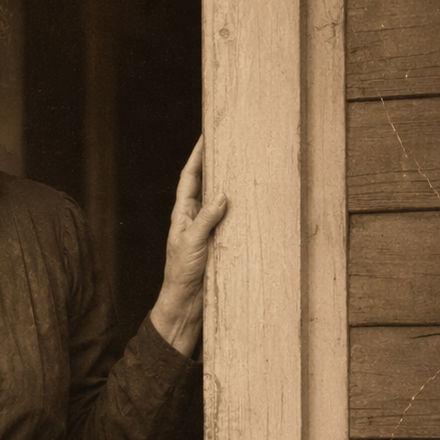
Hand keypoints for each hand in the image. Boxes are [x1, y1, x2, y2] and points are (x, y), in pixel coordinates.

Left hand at [149, 136, 227, 357]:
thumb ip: (205, 220)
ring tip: (248, 166)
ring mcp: (210, 229)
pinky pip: (235, 221)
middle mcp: (196, 217)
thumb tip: (222, 194)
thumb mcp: (191, 243)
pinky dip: (244, 210)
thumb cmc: (181, 274)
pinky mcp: (222, 243)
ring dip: (233, 185)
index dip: (197, 156)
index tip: (206, 135)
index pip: (189, 177)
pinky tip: (257, 202)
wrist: (186, 304)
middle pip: (208, 184)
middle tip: (233, 143)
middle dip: (218, 164)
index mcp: (183, 213)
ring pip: (223, 202)